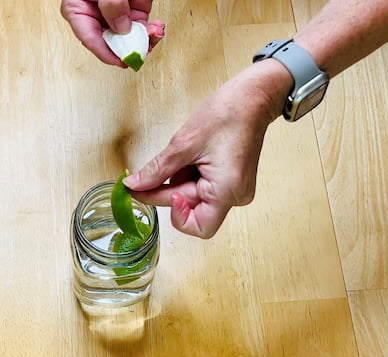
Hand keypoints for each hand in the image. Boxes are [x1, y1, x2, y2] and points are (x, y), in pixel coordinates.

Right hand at [60, 0, 164, 66]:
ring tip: (155, 33)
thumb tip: (122, 28)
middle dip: (130, 48)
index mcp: (78, 9)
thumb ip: (111, 4)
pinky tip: (158, 29)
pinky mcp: (134, 10)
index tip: (121, 61)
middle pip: (112, 43)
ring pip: (130, 39)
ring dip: (145, 41)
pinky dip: (152, 32)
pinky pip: (143, 29)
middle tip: (143, 49)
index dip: (106, 53)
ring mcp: (117, 14)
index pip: (90, 38)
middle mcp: (97, 15)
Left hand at [124, 60, 292, 237]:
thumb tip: (134, 186)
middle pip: (193, 211)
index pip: (198, 228)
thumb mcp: (183, 143)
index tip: (165, 191)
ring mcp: (235, 190)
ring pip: (196, 200)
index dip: (176, 215)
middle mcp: (236, 197)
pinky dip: (190, 177)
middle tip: (155, 171)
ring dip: (181, 182)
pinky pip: (204, 189)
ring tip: (184, 155)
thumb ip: (157, 170)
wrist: (253, 98)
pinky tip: (191, 158)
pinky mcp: (232, 183)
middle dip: (172, 191)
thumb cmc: (227, 114)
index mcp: (228, 190)